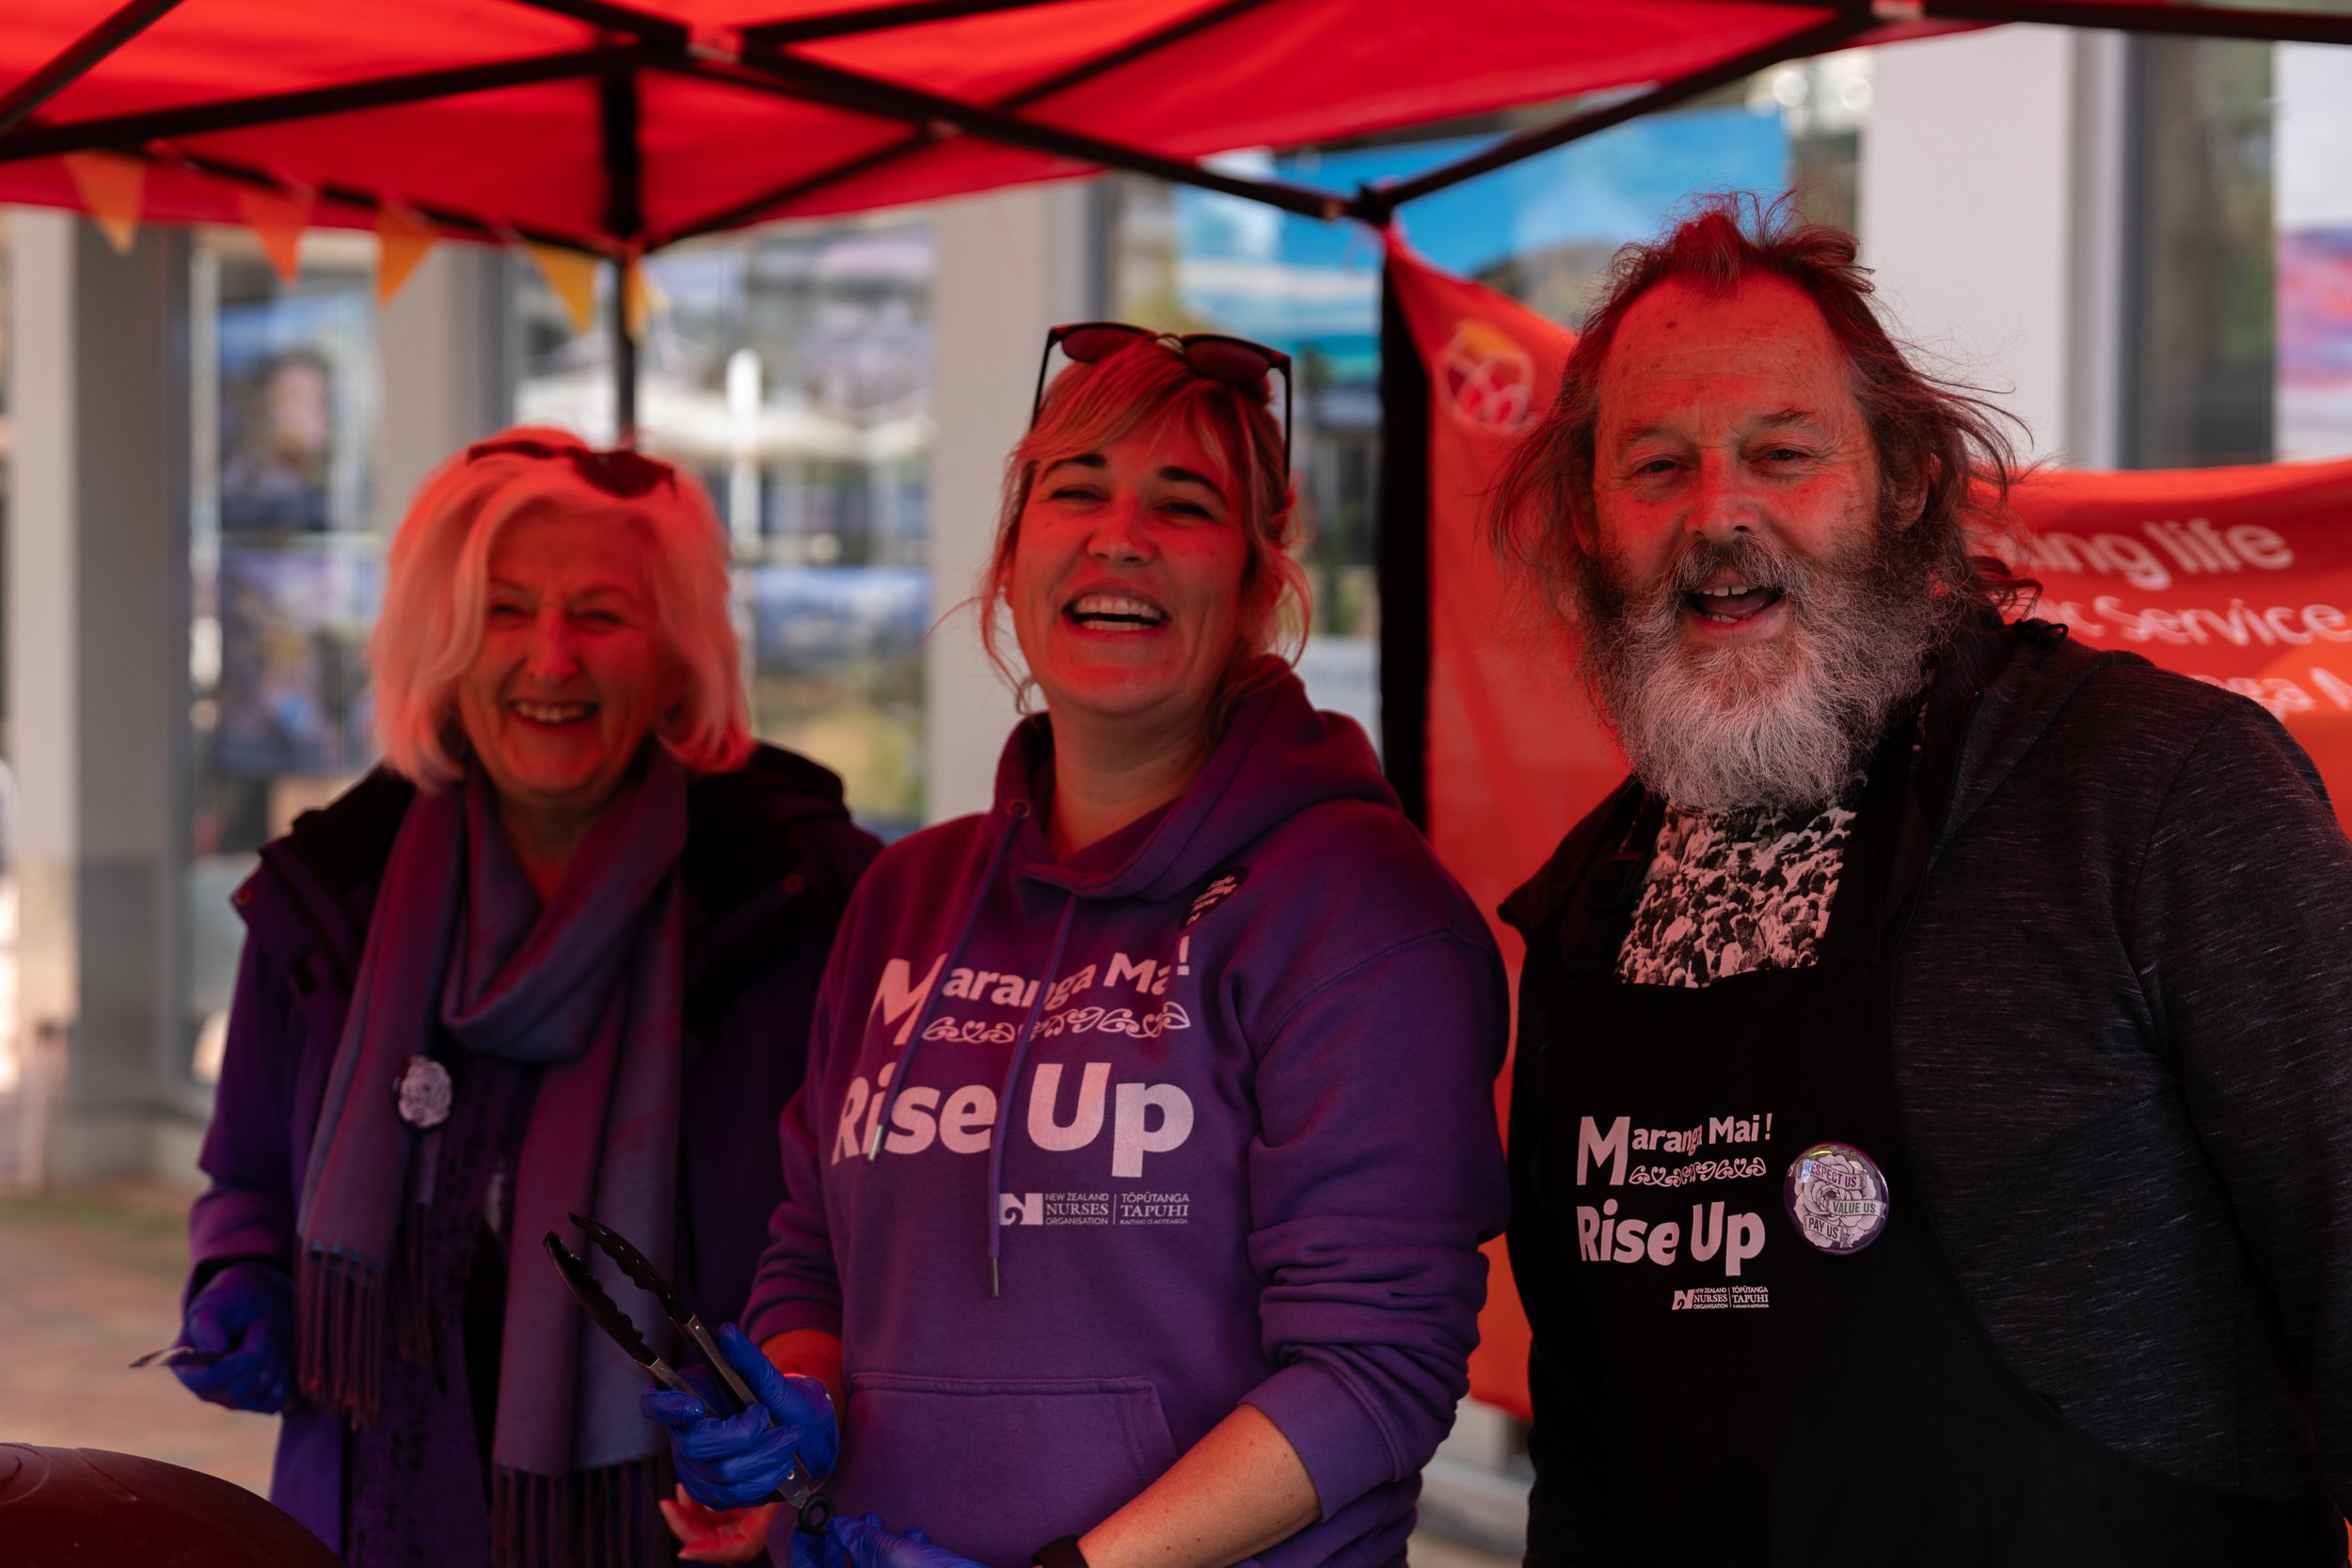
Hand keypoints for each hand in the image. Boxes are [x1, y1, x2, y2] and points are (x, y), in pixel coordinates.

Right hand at [173, 1260, 293, 1414]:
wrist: (261, 1302)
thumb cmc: (231, 1300)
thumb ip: (207, 1323)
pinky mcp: (258, 1402)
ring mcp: (233, 1400)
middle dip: (260, 1350)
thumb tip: (214, 1351)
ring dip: (274, 1356)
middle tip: (261, 1324)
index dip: (232, 1362)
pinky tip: (277, 1353)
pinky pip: (278, 1396)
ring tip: (267, 1336)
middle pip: (239, 1387)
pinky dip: (285, 1371)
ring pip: (263, 1389)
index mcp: (187, 1368)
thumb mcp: (215, 1301)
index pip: (205, 1381)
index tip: (257, 1326)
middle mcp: (207, 1390)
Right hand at [640, 1322, 838, 1509]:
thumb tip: (728, 1332)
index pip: (653, 1403)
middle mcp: (684, 1434)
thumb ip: (749, 1359)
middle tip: (767, 1417)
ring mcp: (695, 1467)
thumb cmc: (779, 1402)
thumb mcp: (772, 1379)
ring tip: (788, 1439)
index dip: (666, 1406)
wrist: (802, 1437)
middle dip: (741, 1434)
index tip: (695, 1404)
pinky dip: (766, 1477)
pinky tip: (781, 1462)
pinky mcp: (712, 1492)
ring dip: (764, 1456)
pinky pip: (736, 1493)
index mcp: (687, 1396)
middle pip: (696, 1444)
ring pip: (723, 1473)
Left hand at [658, 1485, 781, 1563]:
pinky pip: (705, 1512)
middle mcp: (741, 1534)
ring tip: (682, 1487)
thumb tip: (714, 1501)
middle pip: (705, 1539)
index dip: (704, 1553)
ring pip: (702, 1525)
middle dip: (683, 1522)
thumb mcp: (769, 1488)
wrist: (794, 1467)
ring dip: (687, 1509)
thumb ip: (748, 1498)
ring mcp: (734, 1524)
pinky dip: (694, 1502)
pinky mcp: (729, 1511)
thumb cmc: (786, 1478)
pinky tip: (690, 1487)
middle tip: (668, 1504)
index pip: (728, 1551)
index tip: (685, 1550)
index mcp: (755, 1535)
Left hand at [821, 1513, 982, 1567]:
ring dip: (868, 1546)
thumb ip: (861, 1540)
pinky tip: (912, 1535)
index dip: (804, 1550)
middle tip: (840, 1522)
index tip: (805, 1528)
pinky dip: (894, 1556)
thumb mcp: (893, 1554)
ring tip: (875, 1521)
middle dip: (839, 1545)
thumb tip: (840, 1527)